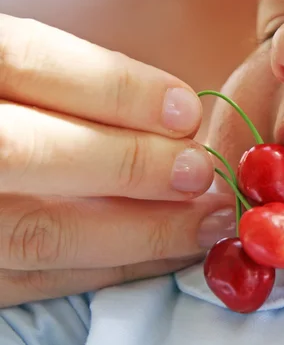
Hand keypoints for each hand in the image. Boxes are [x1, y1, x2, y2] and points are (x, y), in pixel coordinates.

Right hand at [0, 14, 234, 306]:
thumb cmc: (13, 111)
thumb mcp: (21, 75)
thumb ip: (76, 85)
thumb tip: (177, 117)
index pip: (24, 62)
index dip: (113, 88)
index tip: (187, 111)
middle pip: (25, 153)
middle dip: (128, 164)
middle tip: (200, 172)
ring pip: (36, 233)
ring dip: (137, 232)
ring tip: (204, 223)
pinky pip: (35, 282)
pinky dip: (109, 269)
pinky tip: (164, 254)